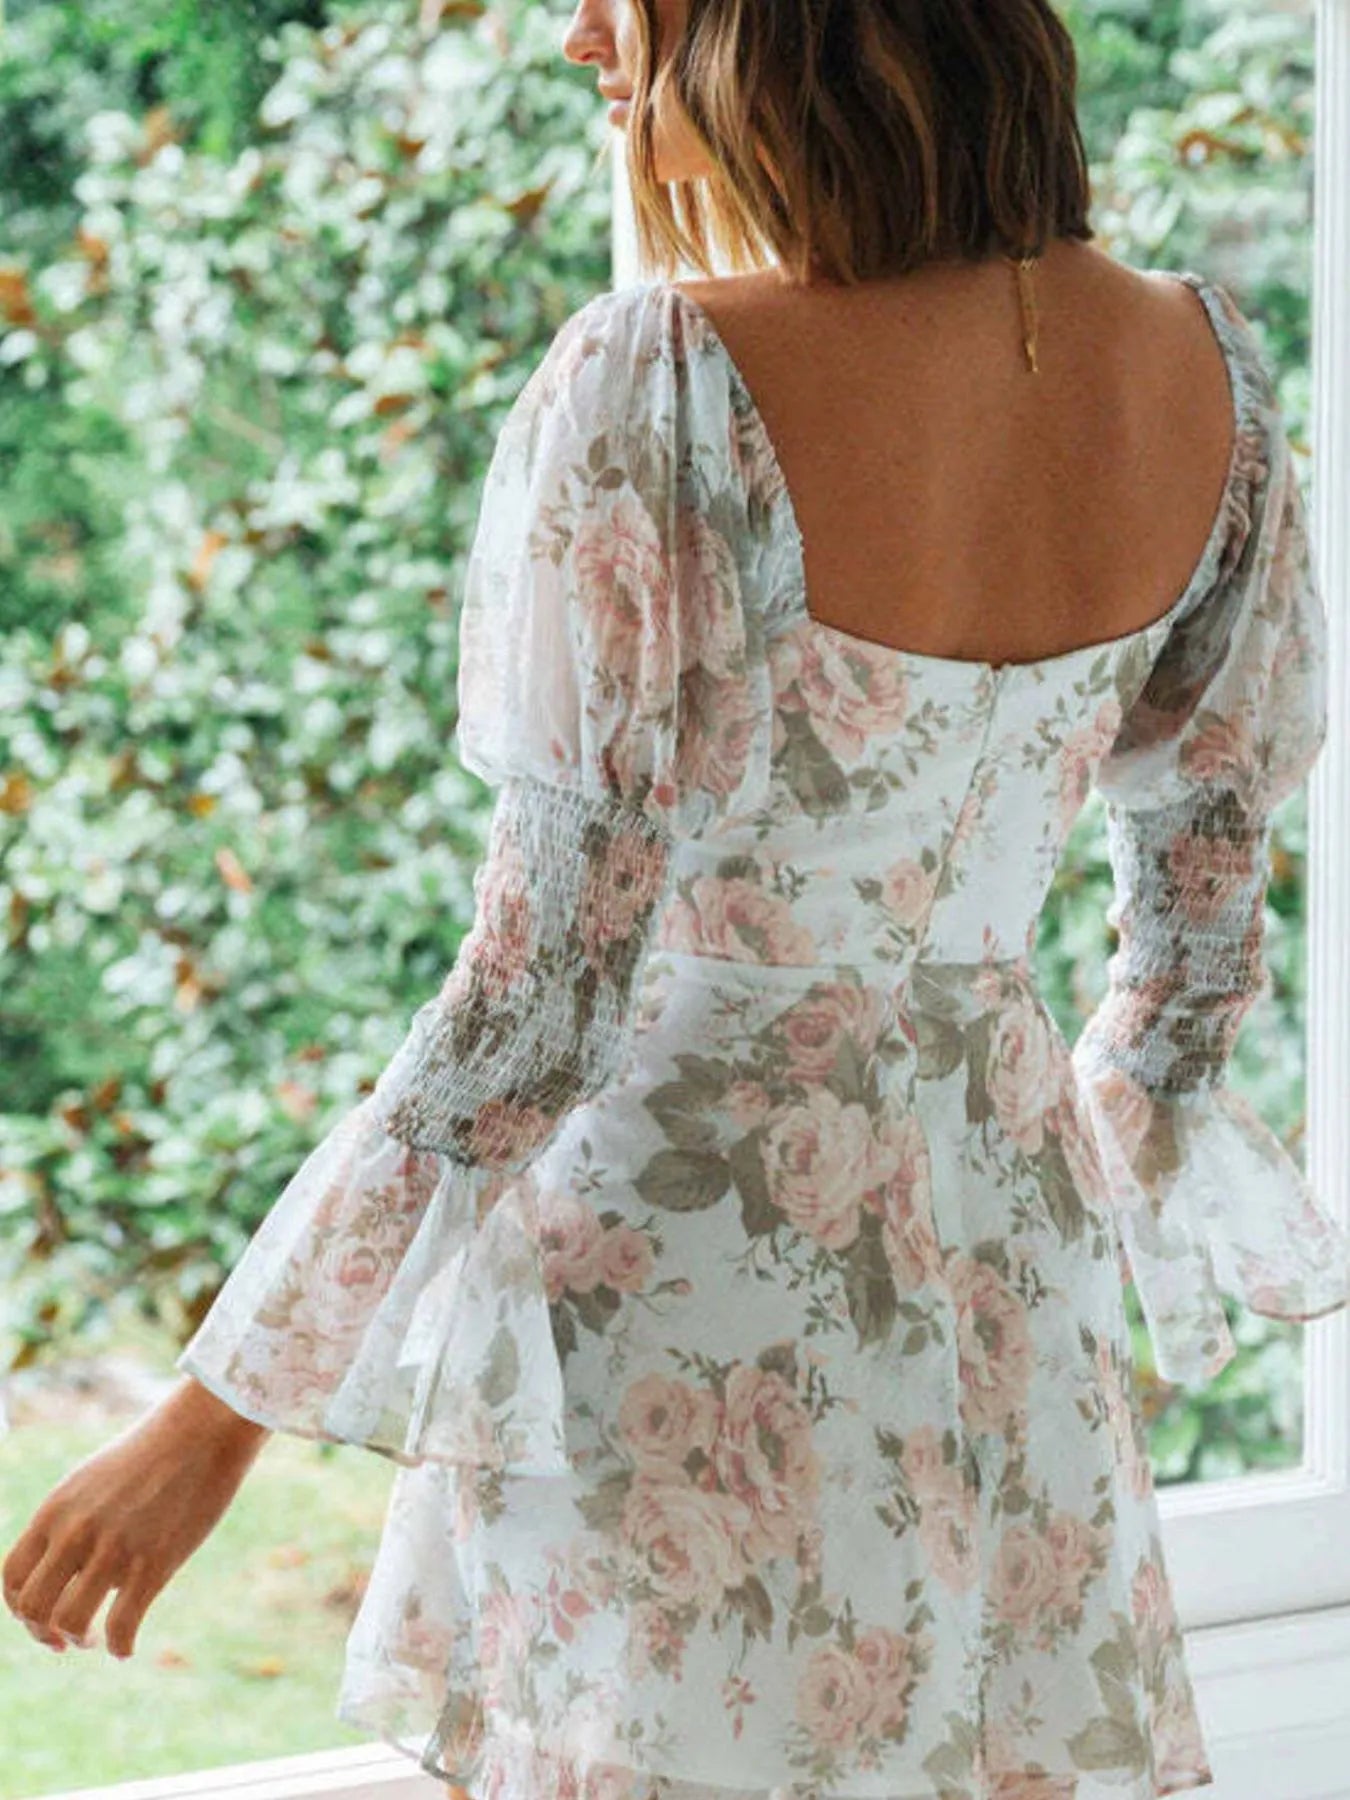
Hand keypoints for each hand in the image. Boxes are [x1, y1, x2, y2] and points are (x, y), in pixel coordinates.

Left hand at [2, 1374, 269, 1658]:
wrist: (204, 1428)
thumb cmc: (155, 1451)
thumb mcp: (94, 1480)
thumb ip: (70, 1521)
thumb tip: (64, 1568)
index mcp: (56, 1509)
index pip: (12, 1577)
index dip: (20, 1609)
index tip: (44, 1619)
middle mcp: (76, 1531)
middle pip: (33, 1607)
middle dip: (44, 1633)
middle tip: (68, 1638)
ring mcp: (115, 1548)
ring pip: (70, 1622)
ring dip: (80, 1639)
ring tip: (96, 1638)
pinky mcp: (154, 1563)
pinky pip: (121, 1627)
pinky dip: (120, 1647)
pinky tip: (127, 1647)